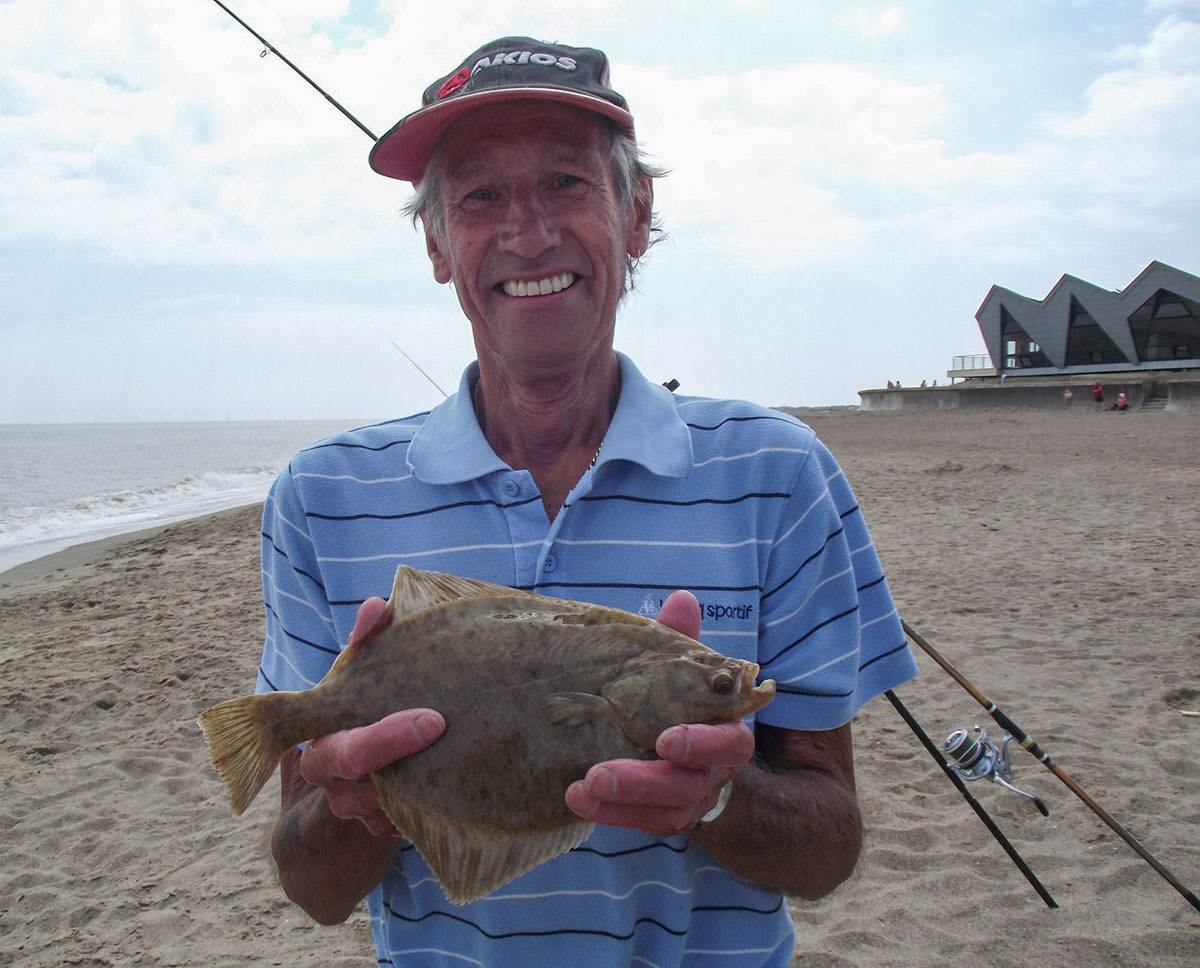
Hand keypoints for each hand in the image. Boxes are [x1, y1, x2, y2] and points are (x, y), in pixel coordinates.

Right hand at [298, 596, 444, 835]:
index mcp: (323, 739)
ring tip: (462, 755)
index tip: (434, 720)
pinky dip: (434, 808)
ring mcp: (358, 813)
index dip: (389, 740)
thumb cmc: (364, 700)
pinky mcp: (384, 829)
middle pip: (368, 791)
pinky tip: (459, 783)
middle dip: (410, 766)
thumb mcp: (362, 670)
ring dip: (428, 790)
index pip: (350, 751)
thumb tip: (377, 606)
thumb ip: (367, 639)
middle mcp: (333, 783)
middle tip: (450, 732)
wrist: (358, 758)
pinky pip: (411, 827)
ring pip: (394, 814)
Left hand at [563, 589, 755, 835]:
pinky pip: (641, 822)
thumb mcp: (682, 669)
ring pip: (665, 811)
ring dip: (622, 802)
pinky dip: (610, 814)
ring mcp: (689, 798)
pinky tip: (576, 799)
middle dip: (644, 781)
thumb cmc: (683, 697)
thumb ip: (682, 641)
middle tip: (600, 773)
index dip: (701, 744)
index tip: (666, 738)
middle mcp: (714, 771)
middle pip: (688, 784)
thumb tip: (682, 600)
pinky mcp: (662, 815)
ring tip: (581, 788)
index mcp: (726, 730)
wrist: (691, 748)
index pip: (728, 742)